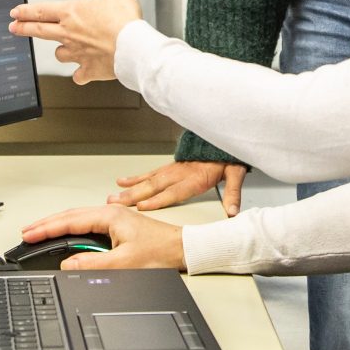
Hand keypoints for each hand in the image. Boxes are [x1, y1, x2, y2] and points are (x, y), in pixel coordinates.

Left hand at [8, 0, 142, 83]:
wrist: (133, 46)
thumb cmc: (124, 19)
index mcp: (71, 13)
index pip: (40, 10)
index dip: (24, 11)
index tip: (15, 12)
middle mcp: (69, 34)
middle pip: (39, 30)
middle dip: (23, 29)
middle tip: (14, 28)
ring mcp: (77, 53)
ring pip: (59, 54)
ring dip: (60, 51)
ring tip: (63, 50)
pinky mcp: (88, 69)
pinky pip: (78, 75)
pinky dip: (80, 73)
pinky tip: (82, 72)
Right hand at [20, 205, 184, 270]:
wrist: (183, 250)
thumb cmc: (160, 253)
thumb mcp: (123, 264)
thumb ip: (92, 265)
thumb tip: (67, 264)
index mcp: (110, 216)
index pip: (69, 220)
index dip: (47, 228)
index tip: (29, 234)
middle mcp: (111, 213)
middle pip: (71, 216)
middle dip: (47, 224)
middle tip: (27, 231)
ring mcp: (115, 219)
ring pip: (79, 219)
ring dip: (58, 225)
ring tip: (40, 232)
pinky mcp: (119, 227)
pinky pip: (88, 225)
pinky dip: (72, 229)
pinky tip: (67, 235)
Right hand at [110, 160, 246, 215]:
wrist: (222, 139)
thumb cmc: (226, 158)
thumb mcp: (235, 174)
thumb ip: (233, 192)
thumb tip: (233, 210)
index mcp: (196, 178)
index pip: (174, 191)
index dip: (158, 199)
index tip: (142, 206)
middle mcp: (180, 173)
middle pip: (154, 186)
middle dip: (134, 195)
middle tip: (117, 202)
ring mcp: (173, 169)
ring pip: (148, 179)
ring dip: (130, 188)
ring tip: (114, 195)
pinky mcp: (170, 166)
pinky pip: (150, 172)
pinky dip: (135, 177)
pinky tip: (122, 181)